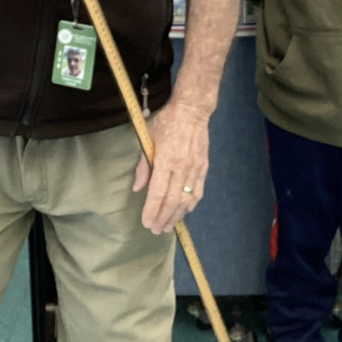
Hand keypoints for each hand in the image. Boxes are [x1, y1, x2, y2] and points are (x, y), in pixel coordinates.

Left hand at [132, 100, 209, 233]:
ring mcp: (195, 168)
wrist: (192, 110)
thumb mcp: (148, 138)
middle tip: (156, 230)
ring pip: (186, 199)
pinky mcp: (203, 167)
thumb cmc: (167, 121)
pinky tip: (185, 212)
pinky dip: (191, 204)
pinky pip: (198, 191)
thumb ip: (143, 164)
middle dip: (163, 217)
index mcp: (166, 159)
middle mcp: (182, 167)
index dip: (152, 210)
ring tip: (168, 227)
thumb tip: (137, 188)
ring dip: (177, 215)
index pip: (158, 191)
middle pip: (172, 200)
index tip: (146, 222)